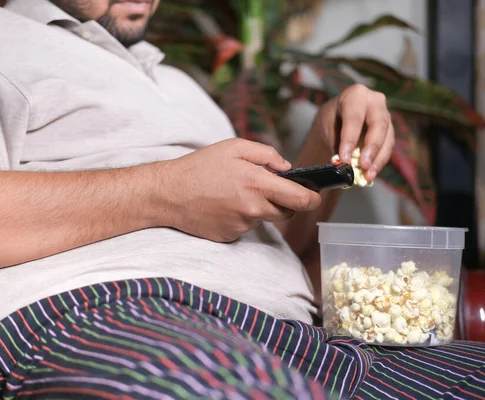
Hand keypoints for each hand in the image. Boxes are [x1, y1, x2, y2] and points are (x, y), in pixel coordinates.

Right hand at [161, 138, 320, 241]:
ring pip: (264, 219)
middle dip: (285, 202)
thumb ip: (267, 154)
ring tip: (234, 193)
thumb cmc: (200, 167)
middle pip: (286, 213)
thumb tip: (286, 167)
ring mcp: (241, 226)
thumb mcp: (234, 147)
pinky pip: (245, 227)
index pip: (300, 199)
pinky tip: (223, 205)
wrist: (169, 193)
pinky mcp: (230, 236)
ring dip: (259, 208)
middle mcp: (253, 209)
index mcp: (257, 184)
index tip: (315, 196)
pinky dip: (240, 217)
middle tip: (267, 188)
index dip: (313, 198)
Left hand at [314, 84, 394, 180]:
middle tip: (362, 166)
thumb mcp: (329, 128)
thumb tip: (343, 165)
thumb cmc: (333, 120)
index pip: (354, 117)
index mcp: (356, 95)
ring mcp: (385, 115)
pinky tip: (371, 174)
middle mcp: (375, 101)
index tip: (345, 158)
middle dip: (371, 147)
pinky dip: (379, 162)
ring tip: (367, 175)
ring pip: (387, 137)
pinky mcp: (390, 130)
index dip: (350, 138)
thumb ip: (337, 144)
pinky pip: (388, 147)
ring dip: (377, 159)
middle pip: (378, 124)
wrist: (339, 118)